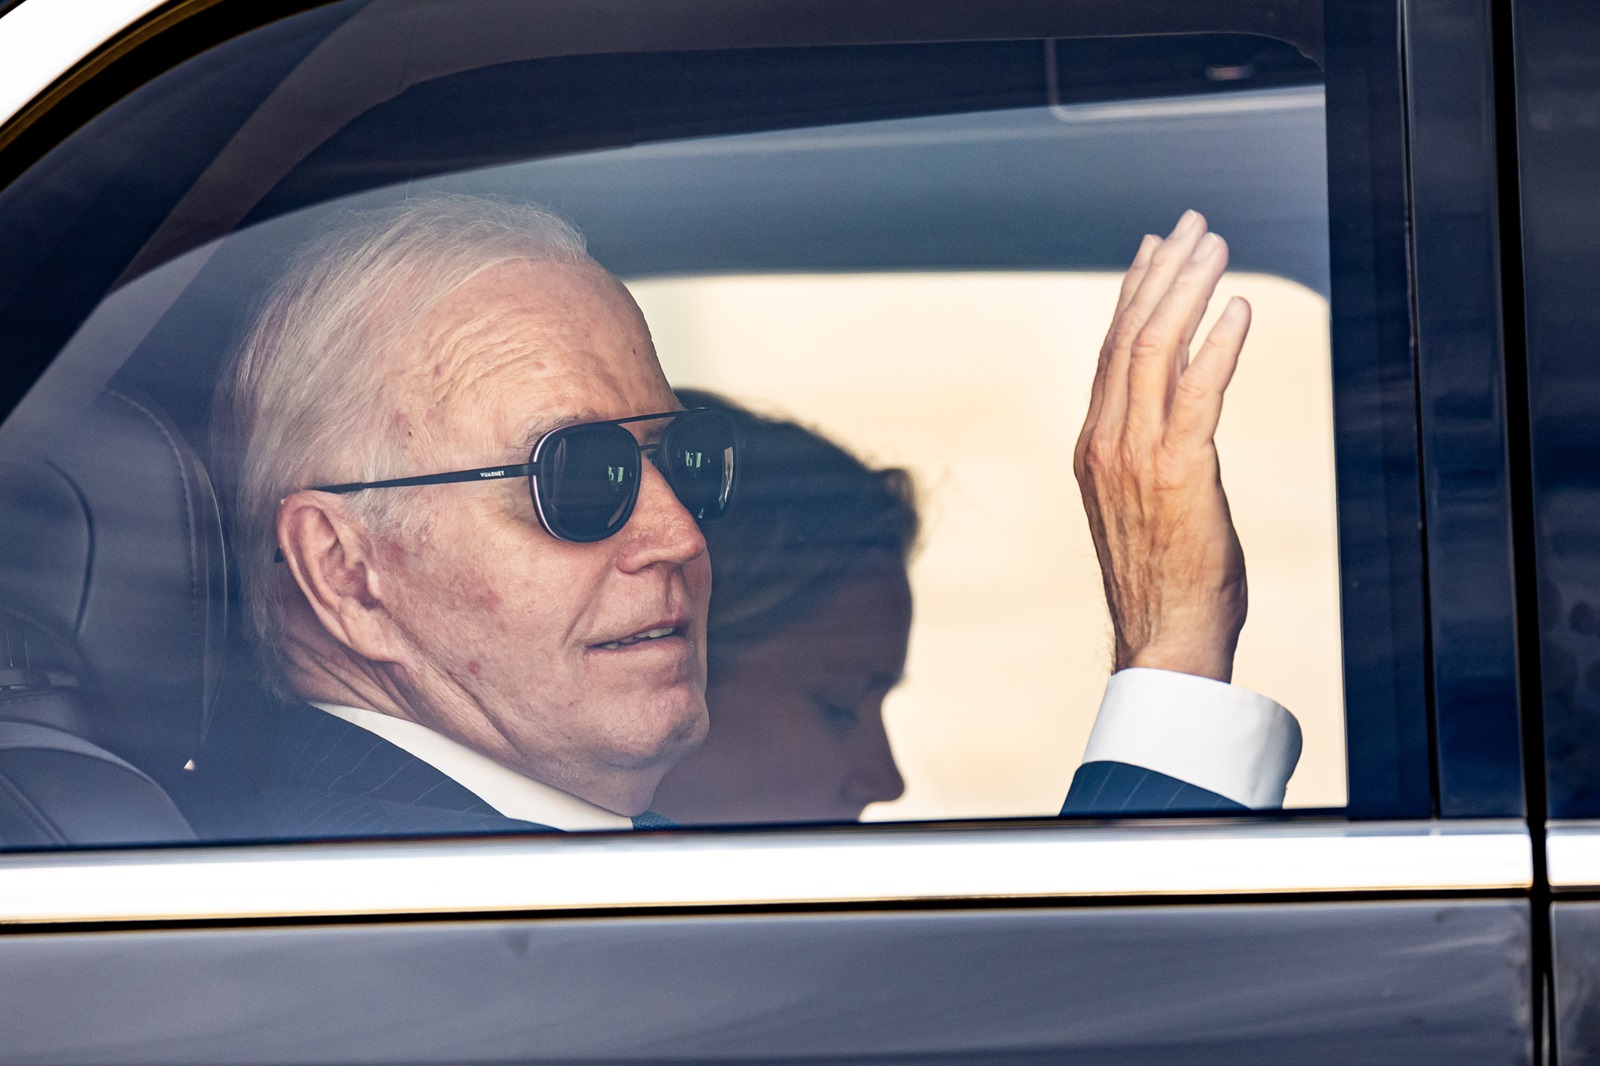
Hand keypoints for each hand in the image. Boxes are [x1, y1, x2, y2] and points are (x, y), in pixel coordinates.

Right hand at [1073, 210, 1250, 682]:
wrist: (1162, 638)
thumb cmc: (1163, 580)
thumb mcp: (1142, 504)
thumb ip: (1147, 451)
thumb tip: (1176, 407)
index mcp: (1093, 446)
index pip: (1110, 350)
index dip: (1134, 292)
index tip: (1157, 249)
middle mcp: (1104, 442)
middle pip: (1128, 335)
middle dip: (1163, 272)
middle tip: (1194, 226)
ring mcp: (1135, 456)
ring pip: (1154, 350)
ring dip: (1188, 290)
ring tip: (1216, 246)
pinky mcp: (1177, 471)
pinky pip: (1196, 392)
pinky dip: (1218, 345)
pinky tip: (1239, 309)